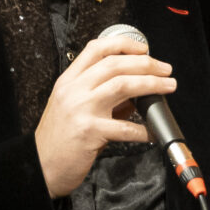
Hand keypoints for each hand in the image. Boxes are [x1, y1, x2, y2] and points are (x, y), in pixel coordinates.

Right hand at [33, 35, 167, 196]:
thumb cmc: (59, 138)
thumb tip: (135, 93)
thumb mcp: (73, 107)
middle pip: (115, 64)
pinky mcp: (90, 132)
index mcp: (68, 81)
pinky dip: (144, 129)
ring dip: (151, 84)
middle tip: (166, 69)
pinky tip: (153, 131)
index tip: (144, 49)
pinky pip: (125, 127)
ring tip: (169, 86)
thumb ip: (100, 96)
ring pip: (123, 85)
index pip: (96, 49)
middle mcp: (74, 90)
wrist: (41, 165)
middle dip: (146, 64)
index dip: (123, 44)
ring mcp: (82, 109)